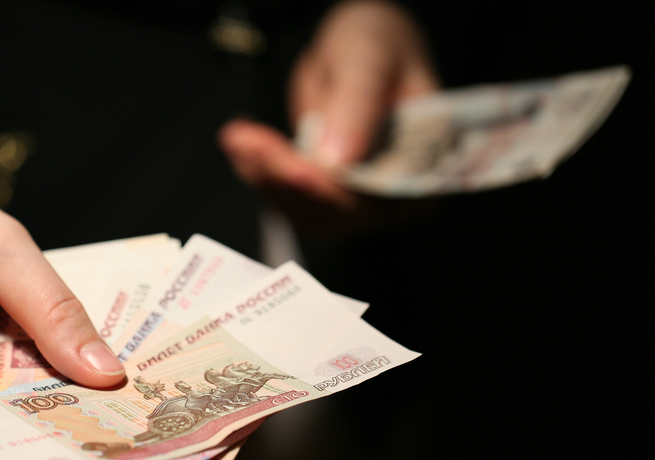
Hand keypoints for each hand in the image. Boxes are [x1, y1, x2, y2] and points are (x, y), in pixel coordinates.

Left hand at [219, 0, 438, 232]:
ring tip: (238, 136)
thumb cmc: (377, 45)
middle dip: (285, 178)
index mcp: (426, 166)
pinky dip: (258, 172)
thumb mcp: (370, 59)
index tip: (293, 169)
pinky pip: (286, 197)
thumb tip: (337, 161)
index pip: (377, 196)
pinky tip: (240, 142)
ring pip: (304, 210)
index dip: (334, 189)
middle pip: (334, 210)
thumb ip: (358, 104)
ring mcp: (356, 200)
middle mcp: (394, 196)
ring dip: (265, 177)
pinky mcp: (323, 195)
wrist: (356, 49)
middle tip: (244, 141)